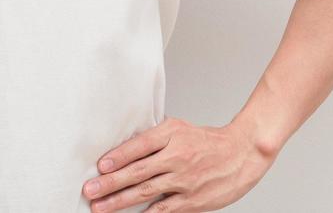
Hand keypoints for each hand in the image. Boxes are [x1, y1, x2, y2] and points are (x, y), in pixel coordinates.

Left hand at [81, 116, 276, 211]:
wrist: (241, 153)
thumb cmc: (206, 141)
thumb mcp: (179, 128)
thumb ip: (154, 138)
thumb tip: (122, 148)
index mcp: (172, 134)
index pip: (139, 145)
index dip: (118, 156)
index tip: (100, 166)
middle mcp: (177, 156)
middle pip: (138, 171)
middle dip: (111, 183)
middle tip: (90, 190)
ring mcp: (184, 180)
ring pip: (146, 192)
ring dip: (120, 201)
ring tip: (100, 206)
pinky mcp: (192, 200)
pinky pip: (164, 209)